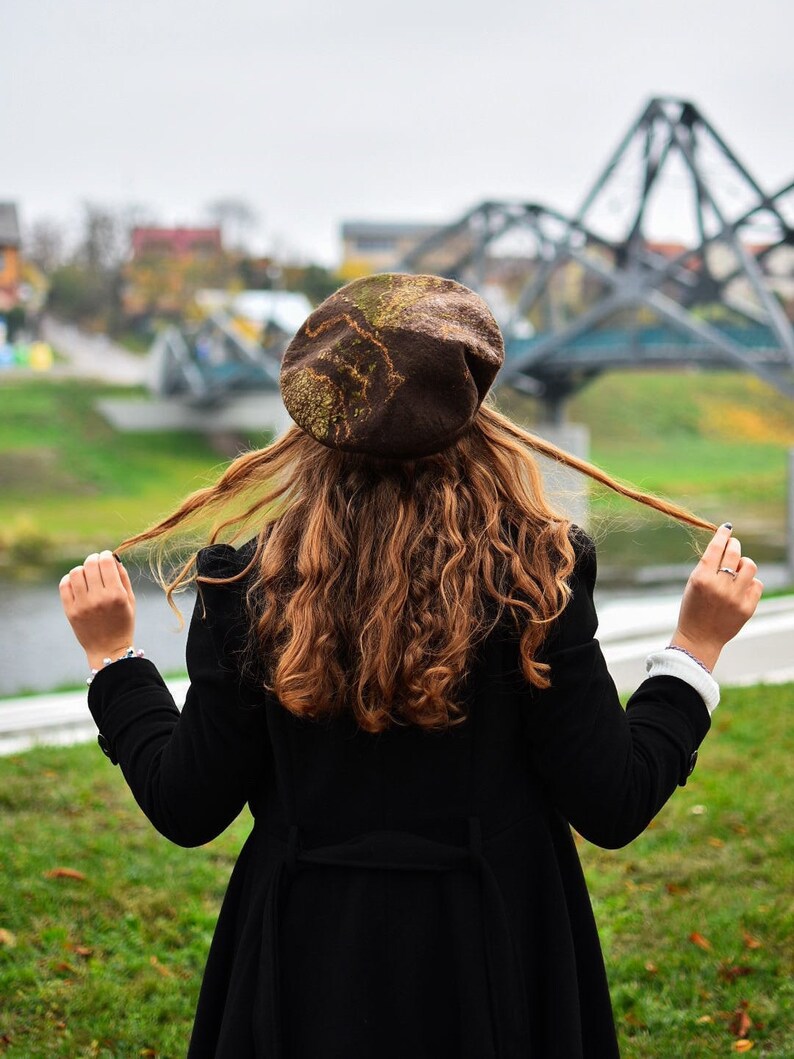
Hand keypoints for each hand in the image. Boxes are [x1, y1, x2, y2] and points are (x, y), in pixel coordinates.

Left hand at [59, 551, 135, 670]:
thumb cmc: (123, 623)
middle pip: (90, 564)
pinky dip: (69, 579)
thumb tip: (112, 558)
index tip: (106, 556)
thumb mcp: (130, 600)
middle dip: (94, 559)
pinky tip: (77, 583)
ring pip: (76, 572)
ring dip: (82, 569)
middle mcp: (99, 598)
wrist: (109, 650)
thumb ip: (123, 577)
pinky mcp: (70, 611)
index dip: (106, 555)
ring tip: (87, 575)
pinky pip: (64, 585)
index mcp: (116, 594)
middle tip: (96, 562)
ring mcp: (83, 605)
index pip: (106, 562)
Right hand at [671, 524, 762, 671]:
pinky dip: (750, 582)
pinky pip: (757, 584)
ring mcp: (735, 598)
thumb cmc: (693, 608)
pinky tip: (742, 587)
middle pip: (734, 554)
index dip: (723, 535)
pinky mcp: (747, 608)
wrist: (700, 638)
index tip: (727, 528)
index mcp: (701, 578)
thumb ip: (708, 566)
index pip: (715, 548)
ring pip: (750, 566)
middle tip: (733, 545)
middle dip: (734, 545)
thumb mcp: (693, 584)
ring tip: (738, 568)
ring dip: (744, 563)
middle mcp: (719, 586)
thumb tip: (725, 545)